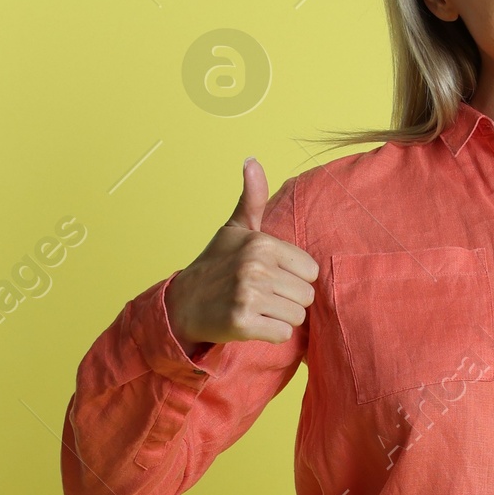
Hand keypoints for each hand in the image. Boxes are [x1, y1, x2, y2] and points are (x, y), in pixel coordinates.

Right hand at [164, 159, 318, 349]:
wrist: (183, 303)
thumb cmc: (216, 265)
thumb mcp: (235, 229)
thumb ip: (252, 198)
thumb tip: (252, 160)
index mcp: (261, 243)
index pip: (310, 270)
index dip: (294, 277)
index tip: (272, 277)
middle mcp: (256, 267)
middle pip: (306, 296)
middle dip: (289, 300)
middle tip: (263, 296)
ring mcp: (249, 296)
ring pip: (297, 316)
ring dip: (281, 318)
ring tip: (259, 309)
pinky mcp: (243, 323)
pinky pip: (283, 334)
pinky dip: (272, 334)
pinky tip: (253, 323)